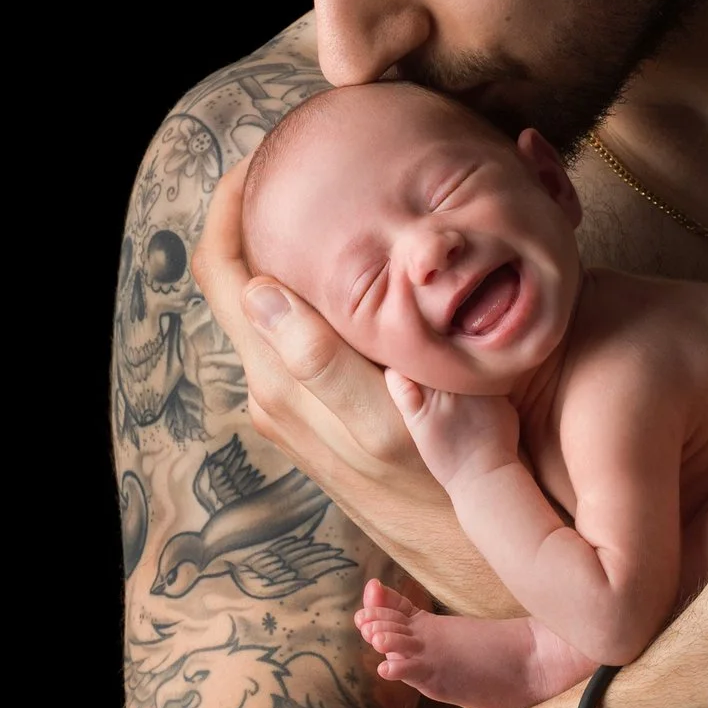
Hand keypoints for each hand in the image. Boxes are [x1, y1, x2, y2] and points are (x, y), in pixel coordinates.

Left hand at [195, 161, 517, 615]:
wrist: (483, 551)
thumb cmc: (457, 481)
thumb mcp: (392, 422)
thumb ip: (319, 358)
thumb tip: (257, 289)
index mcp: (281, 380)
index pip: (223, 271)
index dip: (232, 204)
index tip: (264, 156)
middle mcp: (274, 394)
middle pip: (238, 283)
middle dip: (259, 219)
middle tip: (305, 163)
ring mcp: (295, 410)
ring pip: (271, 310)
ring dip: (288, 256)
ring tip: (334, 202)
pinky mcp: (322, 422)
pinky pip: (300, 339)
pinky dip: (315, 295)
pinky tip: (362, 273)